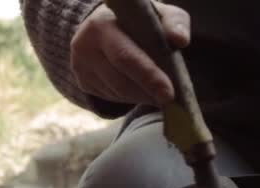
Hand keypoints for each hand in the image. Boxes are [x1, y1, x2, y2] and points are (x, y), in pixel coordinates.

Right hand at [71, 2, 190, 104]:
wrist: (105, 25)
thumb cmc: (138, 20)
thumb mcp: (158, 14)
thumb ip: (173, 22)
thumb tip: (180, 40)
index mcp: (102, 25)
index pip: (125, 57)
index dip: (148, 77)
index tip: (169, 94)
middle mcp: (84, 46)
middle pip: (119, 80)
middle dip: (146, 93)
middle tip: (168, 101)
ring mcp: (79, 65)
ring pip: (115, 92)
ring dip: (139, 97)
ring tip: (157, 94)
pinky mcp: (82, 80)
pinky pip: (109, 97)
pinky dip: (128, 98)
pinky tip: (139, 90)